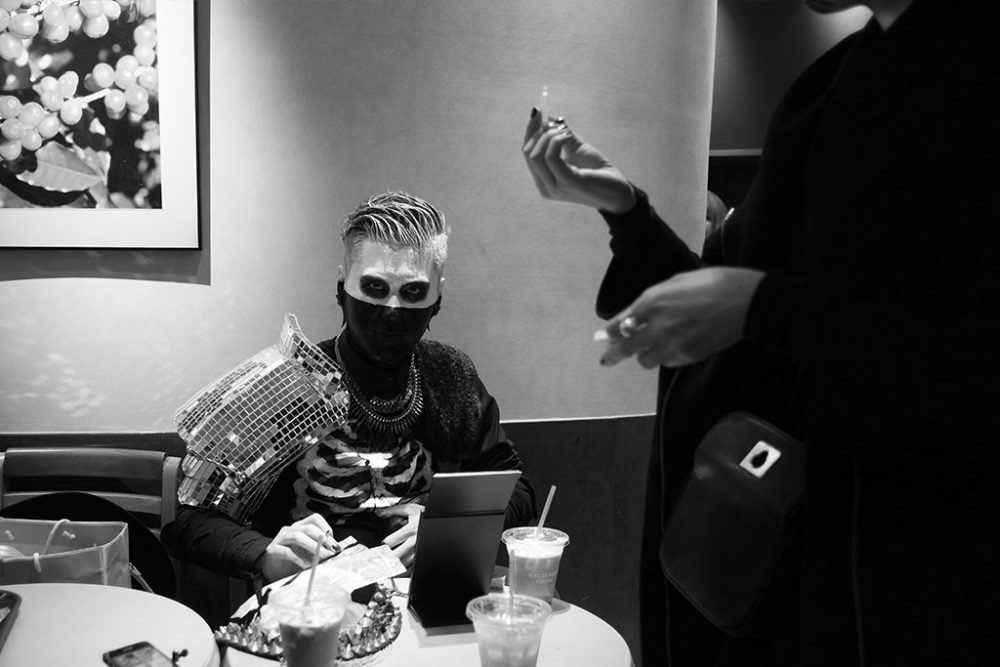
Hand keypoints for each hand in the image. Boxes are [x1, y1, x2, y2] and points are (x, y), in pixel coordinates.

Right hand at [260, 513, 338, 582]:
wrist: (270, 568)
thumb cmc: (292, 560)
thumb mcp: (308, 553)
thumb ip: (319, 549)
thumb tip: (336, 550)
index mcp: (300, 527)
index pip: (315, 519)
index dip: (326, 528)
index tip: (334, 543)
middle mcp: (291, 529)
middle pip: (308, 528)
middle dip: (322, 539)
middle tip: (331, 552)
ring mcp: (281, 538)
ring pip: (297, 536)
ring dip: (312, 547)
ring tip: (322, 557)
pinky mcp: (272, 550)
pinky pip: (285, 551)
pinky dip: (297, 558)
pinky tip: (304, 565)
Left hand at [376, 503, 424, 567]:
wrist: (440, 521)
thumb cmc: (426, 516)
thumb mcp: (410, 509)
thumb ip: (394, 510)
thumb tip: (380, 512)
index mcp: (410, 530)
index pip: (390, 541)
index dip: (382, 545)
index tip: (377, 547)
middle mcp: (414, 542)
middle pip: (395, 556)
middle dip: (385, 559)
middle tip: (377, 561)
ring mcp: (419, 551)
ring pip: (402, 564)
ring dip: (392, 567)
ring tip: (384, 568)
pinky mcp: (422, 557)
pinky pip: (411, 568)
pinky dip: (402, 571)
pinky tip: (396, 571)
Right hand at [522, 110, 635, 213]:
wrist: (618, 192)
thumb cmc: (598, 173)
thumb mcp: (576, 150)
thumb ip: (560, 137)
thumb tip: (547, 117)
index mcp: (545, 182)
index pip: (528, 154)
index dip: (530, 132)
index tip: (537, 113)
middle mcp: (546, 187)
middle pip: (528, 154)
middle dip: (537, 131)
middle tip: (552, 120)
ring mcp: (555, 187)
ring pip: (535, 156)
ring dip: (548, 136)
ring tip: (564, 131)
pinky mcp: (567, 182)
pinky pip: (551, 157)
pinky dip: (556, 140)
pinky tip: (567, 135)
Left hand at [599, 267, 765, 367]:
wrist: (747, 300)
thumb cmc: (714, 282)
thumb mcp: (677, 281)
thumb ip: (650, 301)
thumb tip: (631, 316)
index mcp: (654, 300)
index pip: (621, 322)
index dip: (608, 332)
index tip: (600, 338)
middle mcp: (659, 324)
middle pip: (627, 347)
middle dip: (613, 354)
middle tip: (605, 360)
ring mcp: (674, 343)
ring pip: (646, 360)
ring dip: (644, 354)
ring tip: (649, 348)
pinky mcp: (689, 355)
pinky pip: (668, 362)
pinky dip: (666, 356)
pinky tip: (672, 347)